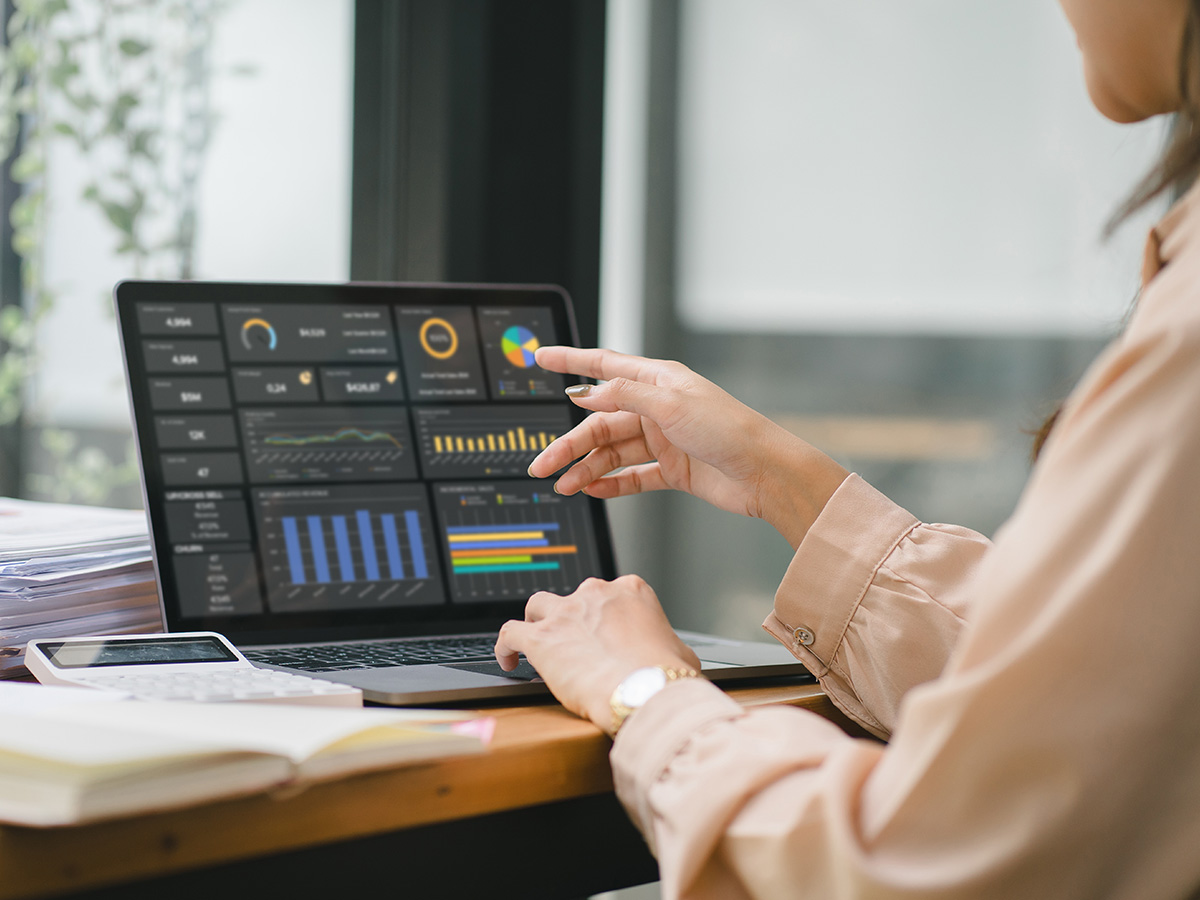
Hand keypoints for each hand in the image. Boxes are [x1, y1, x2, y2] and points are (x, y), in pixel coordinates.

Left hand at [494, 575, 700, 732]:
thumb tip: (675, 657)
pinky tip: (508, 660)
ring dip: (536, 621)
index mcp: (631, 591)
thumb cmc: (665, 675)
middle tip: (577, 645)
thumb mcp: (681, 653)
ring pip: (538, 605)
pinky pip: (509, 632)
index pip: (610, 595)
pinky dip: (505, 646)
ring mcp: (565, 613)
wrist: (643, 690)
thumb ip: (671, 646)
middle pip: (575, 598)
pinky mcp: (541, 638)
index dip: (604, 617)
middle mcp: (595, 594)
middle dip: (574, 619)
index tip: (604, 637)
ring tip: (537, 641)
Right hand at [530, 346, 847, 547]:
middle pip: (600, 422)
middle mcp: (658, 408)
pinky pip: (632, 476)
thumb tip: (584, 392)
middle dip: (569, 444)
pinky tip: (592, 489)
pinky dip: (611, 484)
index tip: (540, 357)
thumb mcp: (670, 405)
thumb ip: (623, 395)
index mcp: (658, 381)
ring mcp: (664, 440)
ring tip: (566, 485)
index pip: (603, 366)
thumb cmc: (729, 430)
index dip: (569, 361)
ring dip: (586, 468)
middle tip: (543, 464)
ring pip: (612, 453)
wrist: (765, 474)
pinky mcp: (672, 469)